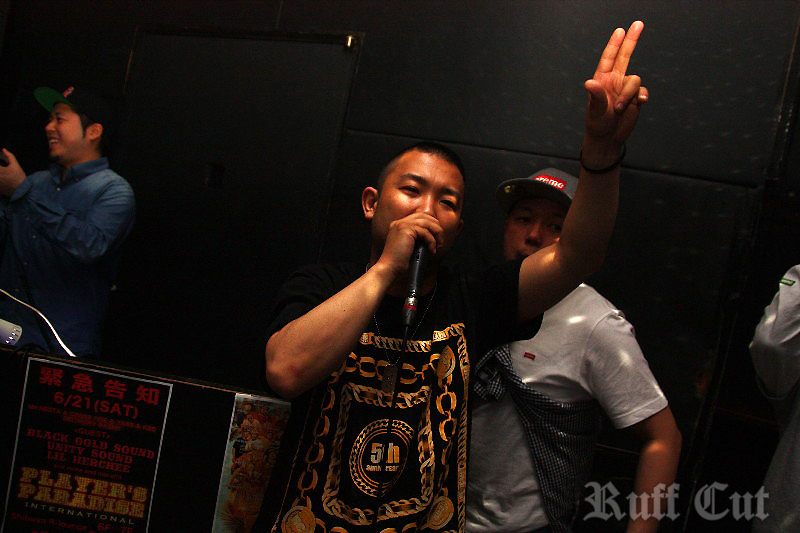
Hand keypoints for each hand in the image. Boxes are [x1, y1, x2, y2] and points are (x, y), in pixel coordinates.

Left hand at [0, 149, 25, 196]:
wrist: (22, 191)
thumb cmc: (20, 178)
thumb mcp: (16, 165)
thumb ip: (9, 156)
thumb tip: (4, 150)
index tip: (1, 164)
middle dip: (0, 168)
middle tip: (3, 169)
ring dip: (0, 174)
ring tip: (3, 174)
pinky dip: (0, 181)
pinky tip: (3, 180)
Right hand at [377, 212, 441, 277]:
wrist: (389, 267)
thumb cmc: (399, 261)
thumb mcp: (410, 245)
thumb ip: (418, 237)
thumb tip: (434, 235)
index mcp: (399, 224)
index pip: (419, 216)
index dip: (431, 224)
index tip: (437, 236)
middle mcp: (399, 222)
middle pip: (425, 216)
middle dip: (436, 227)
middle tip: (440, 240)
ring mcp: (402, 224)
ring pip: (427, 222)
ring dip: (436, 234)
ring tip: (439, 245)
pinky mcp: (406, 230)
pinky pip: (425, 232)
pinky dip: (431, 241)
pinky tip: (431, 250)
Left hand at [583, 21, 647, 163]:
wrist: (609, 138)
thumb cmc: (597, 123)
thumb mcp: (596, 110)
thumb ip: (596, 95)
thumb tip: (590, 82)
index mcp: (602, 80)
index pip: (609, 58)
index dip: (614, 44)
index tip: (620, 30)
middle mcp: (614, 81)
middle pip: (625, 56)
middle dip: (631, 40)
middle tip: (638, 23)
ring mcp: (625, 89)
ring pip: (635, 80)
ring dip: (629, 94)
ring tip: (620, 109)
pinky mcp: (636, 98)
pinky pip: (643, 91)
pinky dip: (641, 96)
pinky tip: (638, 104)